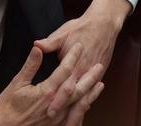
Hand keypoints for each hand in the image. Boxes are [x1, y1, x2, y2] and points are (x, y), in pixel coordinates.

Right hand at [0, 43, 103, 125]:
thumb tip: (38, 48)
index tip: (79, 46)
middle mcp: (56, 105)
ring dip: (91, 92)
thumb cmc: (8, 107)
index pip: (64, 70)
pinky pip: (75, 117)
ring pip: (80, 103)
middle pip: (78, 87)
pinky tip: (87, 104)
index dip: (73, 56)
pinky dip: (83, 109)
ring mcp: (58, 117)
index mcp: (47, 91)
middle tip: (99, 65)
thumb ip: (31, 65)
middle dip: (90, 76)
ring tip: (100, 84)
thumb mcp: (17, 82)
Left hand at [34, 0, 131, 117]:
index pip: (65, 86)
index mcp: (75, 63)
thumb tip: (36, 45)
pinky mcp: (100, 72)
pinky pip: (92, 91)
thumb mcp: (63, 33)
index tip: (49, 110)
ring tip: (71, 124)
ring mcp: (93, 73)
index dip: (57, 99)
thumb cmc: (81, 27)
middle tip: (56, 122)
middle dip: (67, 111)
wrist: (104, 23)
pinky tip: (82, 110)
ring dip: (78, 110)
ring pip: (85, 96)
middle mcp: (85, 71)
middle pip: (76, 96)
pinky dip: (87, 101)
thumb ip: (49, 43)